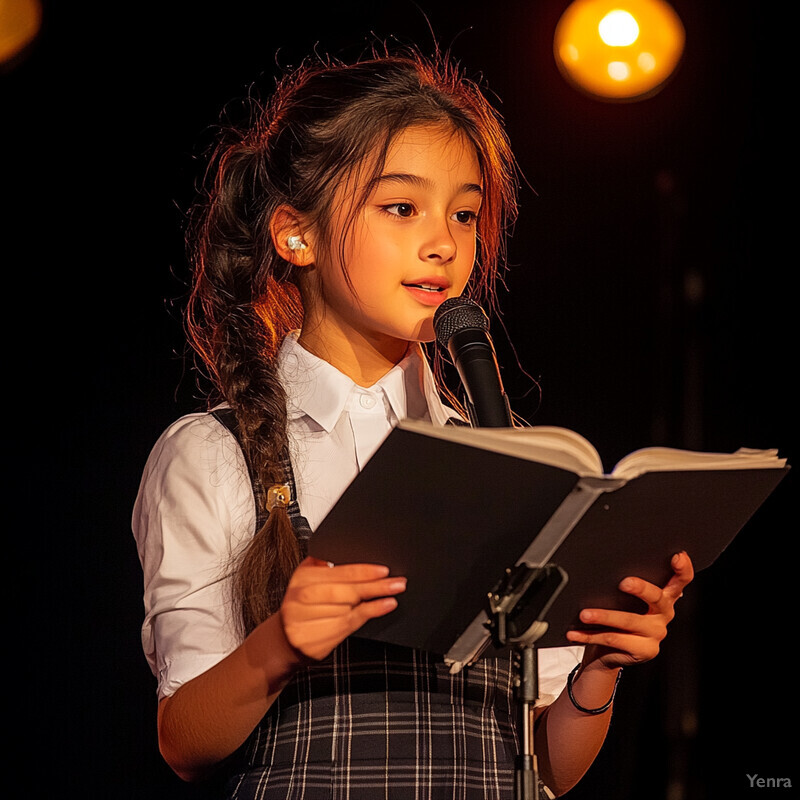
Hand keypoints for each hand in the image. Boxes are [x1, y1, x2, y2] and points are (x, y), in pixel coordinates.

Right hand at [279, 556, 405, 660]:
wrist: (285, 640)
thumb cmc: (303, 606)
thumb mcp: (308, 579)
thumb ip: (325, 565)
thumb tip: (354, 553)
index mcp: (302, 578)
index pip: (339, 572)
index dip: (364, 571)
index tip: (384, 570)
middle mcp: (301, 598)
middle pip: (346, 591)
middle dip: (375, 586)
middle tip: (397, 583)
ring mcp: (305, 622)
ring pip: (348, 609)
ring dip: (374, 601)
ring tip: (393, 595)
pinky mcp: (314, 641)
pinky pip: (347, 625)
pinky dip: (368, 615)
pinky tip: (382, 608)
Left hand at [565, 551, 693, 669]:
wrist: (609, 653)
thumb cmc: (616, 618)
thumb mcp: (623, 599)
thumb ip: (624, 585)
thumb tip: (602, 565)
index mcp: (664, 597)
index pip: (680, 580)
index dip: (682, 568)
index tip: (676, 556)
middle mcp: (664, 614)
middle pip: (656, 598)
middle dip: (640, 588)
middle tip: (623, 583)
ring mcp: (656, 633)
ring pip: (629, 621)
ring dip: (603, 616)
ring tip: (584, 614)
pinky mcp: (644, 651)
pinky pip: (614, 640)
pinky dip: (590, 635)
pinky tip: (575, 632)